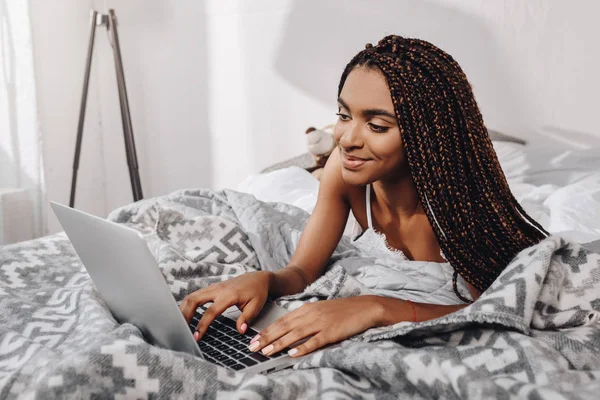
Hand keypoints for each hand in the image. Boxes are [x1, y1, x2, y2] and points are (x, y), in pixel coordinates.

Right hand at [179, 270, 272, 339]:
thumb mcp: (256, 306)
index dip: (202, 325)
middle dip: (184, 314)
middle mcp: (218, 289)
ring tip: (180, 324)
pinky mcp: (213, 288)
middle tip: (180, 330)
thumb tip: (240, 331)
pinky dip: (189, 304)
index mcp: (229, 294)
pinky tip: (186, 315)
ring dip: (184, 309)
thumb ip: (246, 318)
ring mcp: (214, 287)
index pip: (211, 311)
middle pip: (194, 299)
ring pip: (192, 295)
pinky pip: (196, 295)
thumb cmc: (258, 292)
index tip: (196, 336)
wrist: (259, 278)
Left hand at [248, 296, 382, 357]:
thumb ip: (304, 316)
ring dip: (279, 344)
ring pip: (295, 334)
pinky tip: (292, 354)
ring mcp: (320, 323)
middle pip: (284, 327)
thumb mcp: (319, 309)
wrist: (363, 307)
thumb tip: (288, 328)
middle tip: (252, 347)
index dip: (267, 330)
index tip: (253, 338)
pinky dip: (302, 348)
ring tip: (266, 352)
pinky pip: (314, 341)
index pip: (281, 320)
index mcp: (306, 308)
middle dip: (266, 338)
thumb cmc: (341, 310)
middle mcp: (310, 314)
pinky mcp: (331, 332)